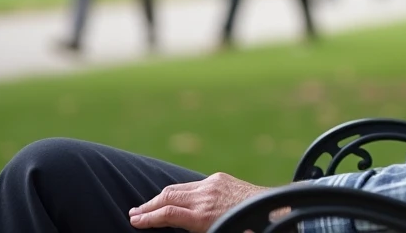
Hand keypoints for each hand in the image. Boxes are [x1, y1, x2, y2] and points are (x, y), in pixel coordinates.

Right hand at [129, 172, 275, 231]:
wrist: (271, 207)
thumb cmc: (243, 227)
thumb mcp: (216, 232)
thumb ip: (193, 227)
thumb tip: (174, 221)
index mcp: (203, 215)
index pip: (167, 214)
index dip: (148, 218)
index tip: (134, 221)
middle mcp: (205, 196)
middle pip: (168, 196)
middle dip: (148, 206)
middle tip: (134, 213)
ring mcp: (212, 184)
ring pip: (179, 188)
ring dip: (161, 197)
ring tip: (148, 206)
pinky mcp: (219, 178)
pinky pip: (194, 184)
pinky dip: (181, 192)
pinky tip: (175, 197)